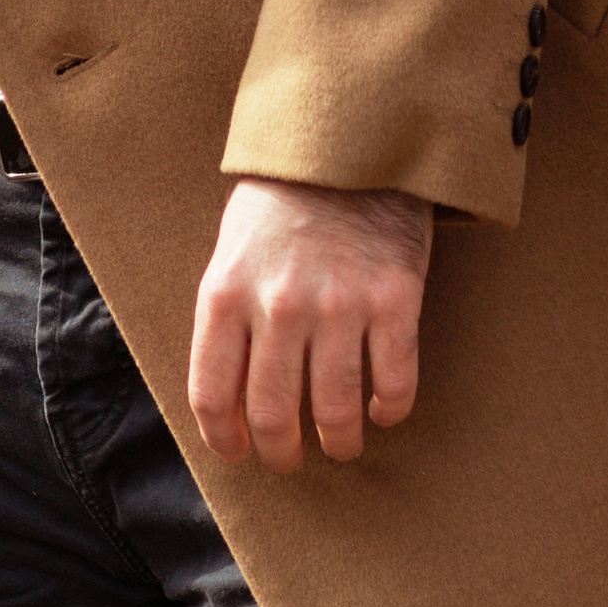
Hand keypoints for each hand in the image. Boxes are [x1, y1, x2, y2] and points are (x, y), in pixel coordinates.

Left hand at [187, 177, 431, 474]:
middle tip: (290, 460)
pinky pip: (395, 381)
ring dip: (339, 441)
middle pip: (274, 412)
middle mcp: (278, 306)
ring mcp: (339, 305)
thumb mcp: (230, 251)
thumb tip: (229, 394)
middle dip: (281, 452)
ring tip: (341, 446)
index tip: (237, 452)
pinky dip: (390, 409)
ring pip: (336, 409)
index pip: (212, 393)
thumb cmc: (281, 203)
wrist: (348, 146)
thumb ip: (227, 316)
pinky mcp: (393, 301)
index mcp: (226, 294)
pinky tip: (384, 412)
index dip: (224, 437)